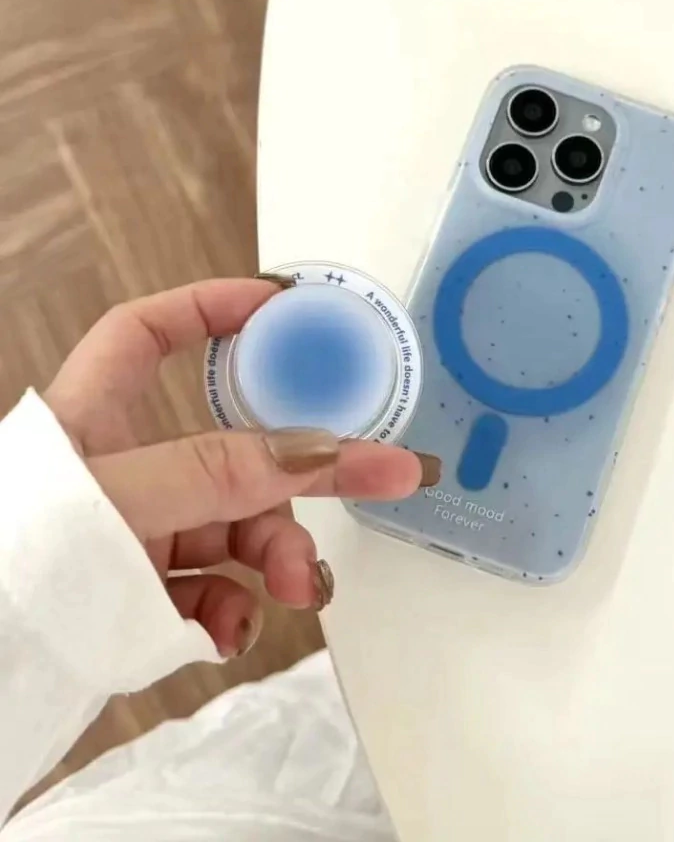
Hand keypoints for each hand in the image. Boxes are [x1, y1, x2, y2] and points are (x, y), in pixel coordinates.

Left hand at [43, 278, 439, 657]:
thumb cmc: (14, 565)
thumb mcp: (117, 502)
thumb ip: (218, 473)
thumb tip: (328, 448)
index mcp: (93, 419)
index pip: (148, 333)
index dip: (212, 306)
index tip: (280, 303)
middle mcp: (122, 471)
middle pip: (231, 449)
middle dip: (296, 478)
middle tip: (374, 478)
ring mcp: (135, 536)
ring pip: (234, 528)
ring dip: (275, 559)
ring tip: (295, 592)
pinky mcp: (142, 596)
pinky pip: (209, 593)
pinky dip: (231, 614)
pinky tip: (228, 634)